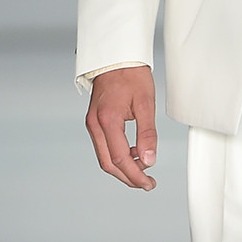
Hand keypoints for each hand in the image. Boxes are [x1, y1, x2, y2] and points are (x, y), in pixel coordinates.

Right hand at [85, 66, 157, 189]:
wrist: (116, 58)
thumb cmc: (131, 75)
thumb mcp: (145, 104)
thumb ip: (147, 134)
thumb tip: (149, 160)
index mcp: (107, 120)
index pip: (120, 159)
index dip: (135, 175)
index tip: (149, 183)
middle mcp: (95, 124)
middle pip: (108, 164)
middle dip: (128, 177)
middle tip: (147, 183)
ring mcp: (92, 123)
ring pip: (104, 157)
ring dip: (123, 168)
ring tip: (143, 169)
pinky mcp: (94, 121)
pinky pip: (104, 147)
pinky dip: (118, 155)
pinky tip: (133, 153)